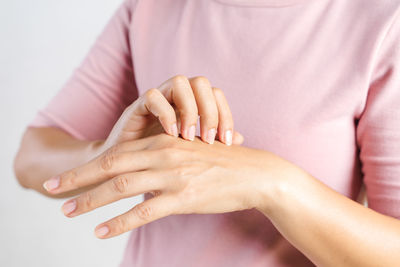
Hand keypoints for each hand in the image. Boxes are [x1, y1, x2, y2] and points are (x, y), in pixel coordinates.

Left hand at [44, 134, 302, 237]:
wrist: (254, 173)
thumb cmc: (222, 161)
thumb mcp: (189, 151)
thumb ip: (164, 157)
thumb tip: (143, 171)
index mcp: (163, 142)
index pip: (116, 153)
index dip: (87, 166)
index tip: (66, 177)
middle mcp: (163, 155)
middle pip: (110, 166)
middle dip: (78, 179)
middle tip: (52, 190)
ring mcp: (173, 176)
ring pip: (121, 187)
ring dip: (91, 200)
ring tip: (69, 211)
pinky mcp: (184, 198)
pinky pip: (144, 211)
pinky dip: (120, 221)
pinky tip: (102, 231)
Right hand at [103, 75, 242, 150]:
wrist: (126, 171)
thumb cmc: (162, 162)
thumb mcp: (192, 154)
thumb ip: (214, 144)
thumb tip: (241, 140)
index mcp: (193, 106)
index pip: (217, 95)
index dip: (226, 115)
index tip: (228, 142)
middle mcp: (176, 98)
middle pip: (201, 82)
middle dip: (210, 111)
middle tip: (209, 139)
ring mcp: (157, 100)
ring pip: (180, 82)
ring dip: (189, 109)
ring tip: (188, 137)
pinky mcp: (137, 107)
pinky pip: (153, 96)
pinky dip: (166, 114)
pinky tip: (171, 136)